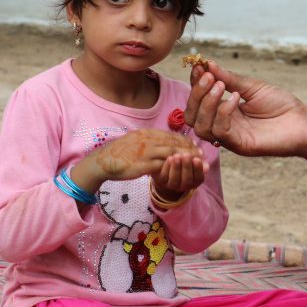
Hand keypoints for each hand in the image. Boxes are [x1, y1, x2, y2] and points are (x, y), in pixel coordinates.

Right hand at [71, 128, 203, 192]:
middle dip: (190, 149)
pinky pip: (162, 166)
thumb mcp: (137, 140)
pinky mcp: (143, 164)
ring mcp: (146, 152)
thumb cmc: (120, 152)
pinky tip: (180, 172)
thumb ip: (150, 140)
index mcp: (148, 133)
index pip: (172, 136)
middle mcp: (149, 140)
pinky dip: (173, 168)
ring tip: (195, 164)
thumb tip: (163, 142)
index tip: (195, 146)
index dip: (186, 141)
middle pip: (175, 143)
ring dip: (185, 158)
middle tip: (201, 155)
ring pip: (172, 153)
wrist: (104, 160)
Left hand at [151, 151, 205, 200]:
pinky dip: (167, 167)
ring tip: (177, 156)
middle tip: (187, 155)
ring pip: (175, 179)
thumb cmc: (184, 164)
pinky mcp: (162, 181)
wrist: (167, 170)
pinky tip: (169, 158)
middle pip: (187, 179)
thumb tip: (207, 166)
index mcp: (194, 182)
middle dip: (187, 167)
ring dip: (177, 167)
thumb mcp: (193, 163)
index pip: (199, 178)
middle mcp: (184, 186)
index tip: (197, 159)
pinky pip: (164, 176)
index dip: (198, 169)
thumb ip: (199, 162)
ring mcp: (172, 185)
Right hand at [184, 61, 306, 168]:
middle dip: (197, 94)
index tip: (198, 65)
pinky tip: (235, 99)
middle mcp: (223, 125)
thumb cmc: (280, 104)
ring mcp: (230, 137)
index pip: (198, 100)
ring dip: (207, 103)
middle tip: (209, 77)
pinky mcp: (240, 145)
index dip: (195, 84)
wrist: (303, 121)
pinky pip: (221, 132)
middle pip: (192, 115)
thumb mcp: (252, 87)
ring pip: (201, 126)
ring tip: (221, 86)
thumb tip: (207, 64)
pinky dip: (223, 112)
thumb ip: (229, 79)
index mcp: (223, 110)